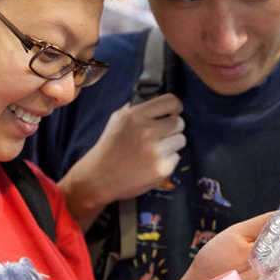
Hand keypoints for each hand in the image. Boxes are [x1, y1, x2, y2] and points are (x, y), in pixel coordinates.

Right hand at [60, 94, 184, 221]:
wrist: (99, 177)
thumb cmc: (109, 149)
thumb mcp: (117, 120)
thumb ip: (137, 109)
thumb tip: (157, 104)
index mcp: (135, 116)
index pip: (171, 102)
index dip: (175, 107)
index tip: (174, 112)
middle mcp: (147, 131)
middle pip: (179, 122)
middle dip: (172, 128)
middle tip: (161, 135)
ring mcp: (156, 151)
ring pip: (181, 140)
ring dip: (171, 144)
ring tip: (155, 150)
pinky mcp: (162, 168)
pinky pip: (176, 158)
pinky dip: (167, 160)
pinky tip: (152, 162)